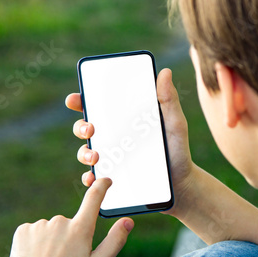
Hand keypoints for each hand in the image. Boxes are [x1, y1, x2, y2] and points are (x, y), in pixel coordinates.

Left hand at [4, 178, 133, 256]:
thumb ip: (115, 241)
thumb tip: (128, 221)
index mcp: (81, 229)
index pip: (94, 199)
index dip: (101, 186)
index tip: (105, 180)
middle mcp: (60, 222)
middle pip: (69, 223)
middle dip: (68, 237)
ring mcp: (40, 225)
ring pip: (50, 229)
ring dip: (51, 242)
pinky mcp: (23, 230)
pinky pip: (33, 232)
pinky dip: (34, 243)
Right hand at [65, 68, 194, 216]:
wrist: (183, 184)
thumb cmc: (177, 150)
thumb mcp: (175, 124)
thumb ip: (169, 100)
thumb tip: (164, 72)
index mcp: (124, 120)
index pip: (98, 106)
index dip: (81, 100)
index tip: (75, 99)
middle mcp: (113, 138)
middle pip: (85, 128)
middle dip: (80, 127)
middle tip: (89, 129)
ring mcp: (111, 159)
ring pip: (86, 153)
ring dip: (84, 153)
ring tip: (96, 157)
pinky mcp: (112, 179)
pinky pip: (94, 179)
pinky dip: (90, 178)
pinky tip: (94, 178)